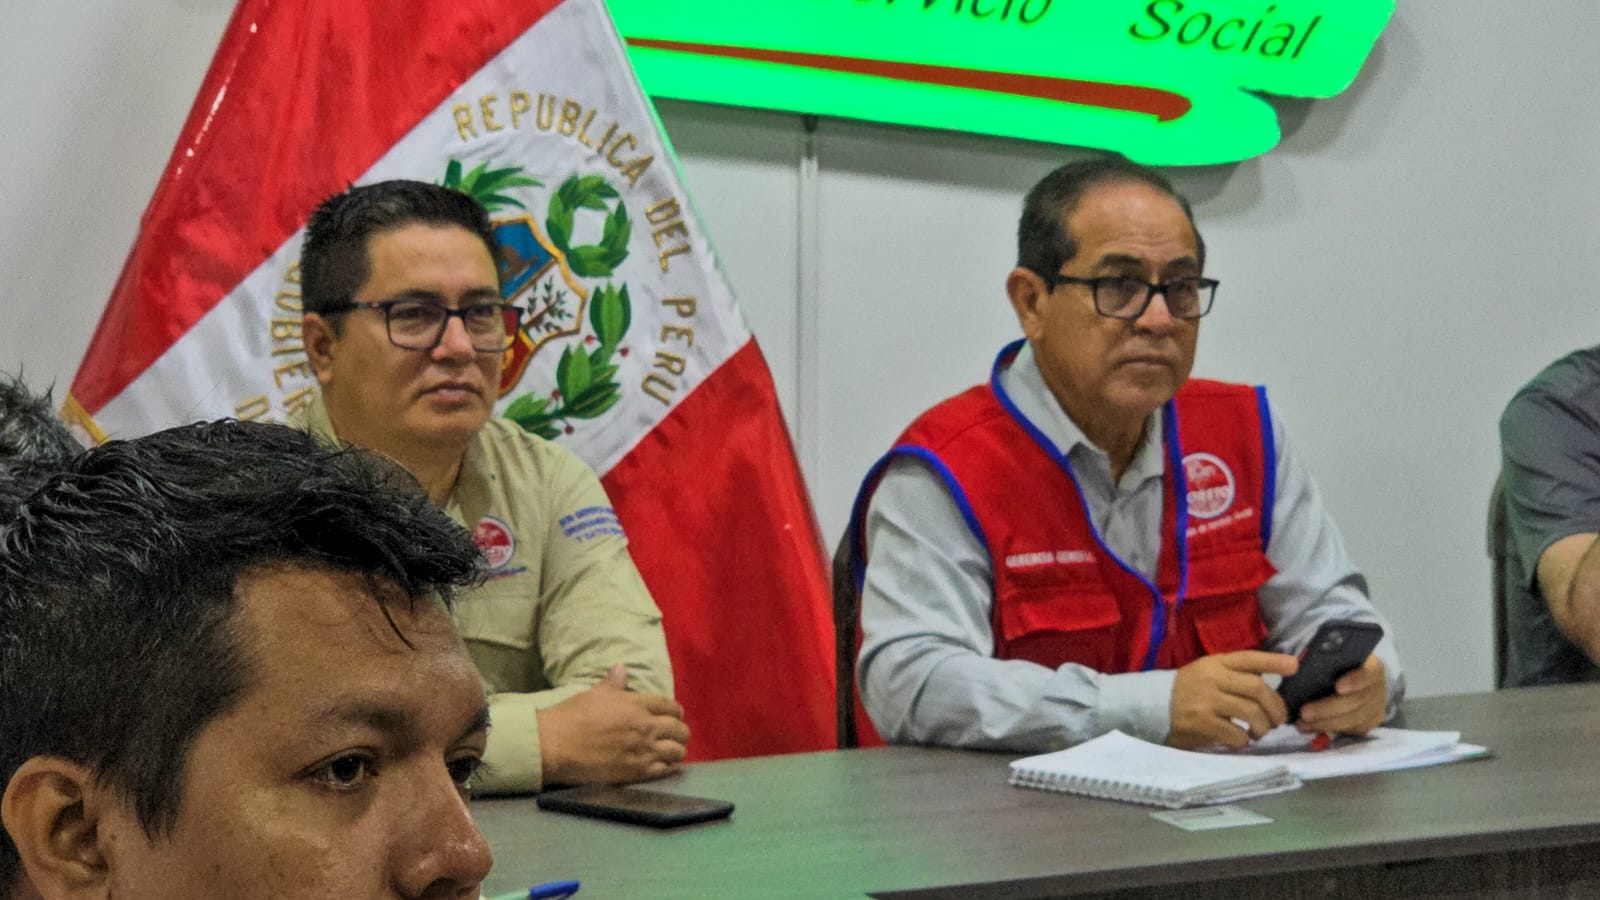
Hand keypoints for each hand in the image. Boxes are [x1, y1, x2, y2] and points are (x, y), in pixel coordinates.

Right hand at [538, 664, 689, 784]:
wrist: (557, 745)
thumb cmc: (573, 716)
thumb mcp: (594, 694)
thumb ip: (613, 684)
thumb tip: (620, 668)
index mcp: (636, 704)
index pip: (669, 706)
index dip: (675, 711)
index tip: (676, 715)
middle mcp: (645, 726)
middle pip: (679, 729)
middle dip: (680, 731)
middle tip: (676, 734)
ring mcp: (643, 750)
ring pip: (677, 751)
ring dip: (677, 750)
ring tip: (673, 751)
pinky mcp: (637, 771)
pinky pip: (665, 770)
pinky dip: (668, 767)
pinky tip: (665, 766)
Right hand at [1168, 650, 1299, 748]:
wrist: (1155, 707)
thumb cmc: (1190, 690)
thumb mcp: (1209, 673)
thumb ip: (1236, 674)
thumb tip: (1272, 682)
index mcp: (1216, 663)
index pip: (1249, 659)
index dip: (1273, 662)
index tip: (1294, 666)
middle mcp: (1212, 678)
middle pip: (1257, 688)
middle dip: (1275, 707)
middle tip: (1278, 719)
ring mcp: (1206, 701)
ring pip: (1251, 712)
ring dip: (1263, 726)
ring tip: (1260, 731)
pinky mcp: (1201, 723)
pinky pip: (1235, 733)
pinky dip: (1244, 739)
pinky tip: (1241, 739)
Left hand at [1296, 653, 1385, 735]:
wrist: (1351, 679)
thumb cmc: (1337, 665)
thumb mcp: (1333, 658)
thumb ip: (1324, 660)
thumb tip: (1299, 666)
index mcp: (1372, 666)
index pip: (1369, 672)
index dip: (1355, 680)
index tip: (1338, 687)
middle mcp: (1377, 687)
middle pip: (1357, 700)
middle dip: (1328, 708)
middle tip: (1304, 713)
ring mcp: (1376, 707)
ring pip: (1353, 719)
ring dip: (1325, 723)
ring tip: (1302, 723)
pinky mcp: (1369, 723)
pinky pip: (1350, 730)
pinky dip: (1328, 729)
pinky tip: (1310, 728)